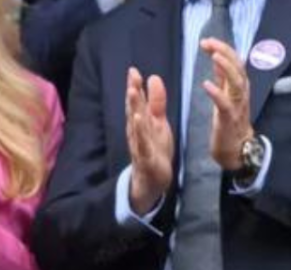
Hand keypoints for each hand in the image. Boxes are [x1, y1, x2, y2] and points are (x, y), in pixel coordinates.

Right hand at [125, 68, 174, 213]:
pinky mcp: (146, 156)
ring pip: (136, 124)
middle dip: (133, 92)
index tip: (133, 70)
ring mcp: (140, 143)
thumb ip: (156, 102)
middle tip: (132, 75)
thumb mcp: (158, 122)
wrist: (152, 178)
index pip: (136, 101)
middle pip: (134, 109)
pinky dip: (139, 132)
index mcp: (141, 121)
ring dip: (133, 107)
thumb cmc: (154, 147)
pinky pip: (142, 143)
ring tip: (132, 92)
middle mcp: (137, 130)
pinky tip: (138, 120)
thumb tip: (154, 78)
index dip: (135, 85)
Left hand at [201, 38, 254, 170]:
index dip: (223, 49)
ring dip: (227, 68)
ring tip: (214, 56)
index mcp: (239, 88)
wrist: (238, 151)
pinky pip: (225, 104)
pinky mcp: (229, 119)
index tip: (208, 41)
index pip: (235, 63)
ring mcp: (237, 107)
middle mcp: (241, 95)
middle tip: (209, 43)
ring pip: (237, 83)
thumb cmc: (230, 123)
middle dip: (225, 53)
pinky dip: (217, 93)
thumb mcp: (227, 96)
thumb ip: (223, 78)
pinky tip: (206, 84)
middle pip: (239, 69)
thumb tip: (219, 58)